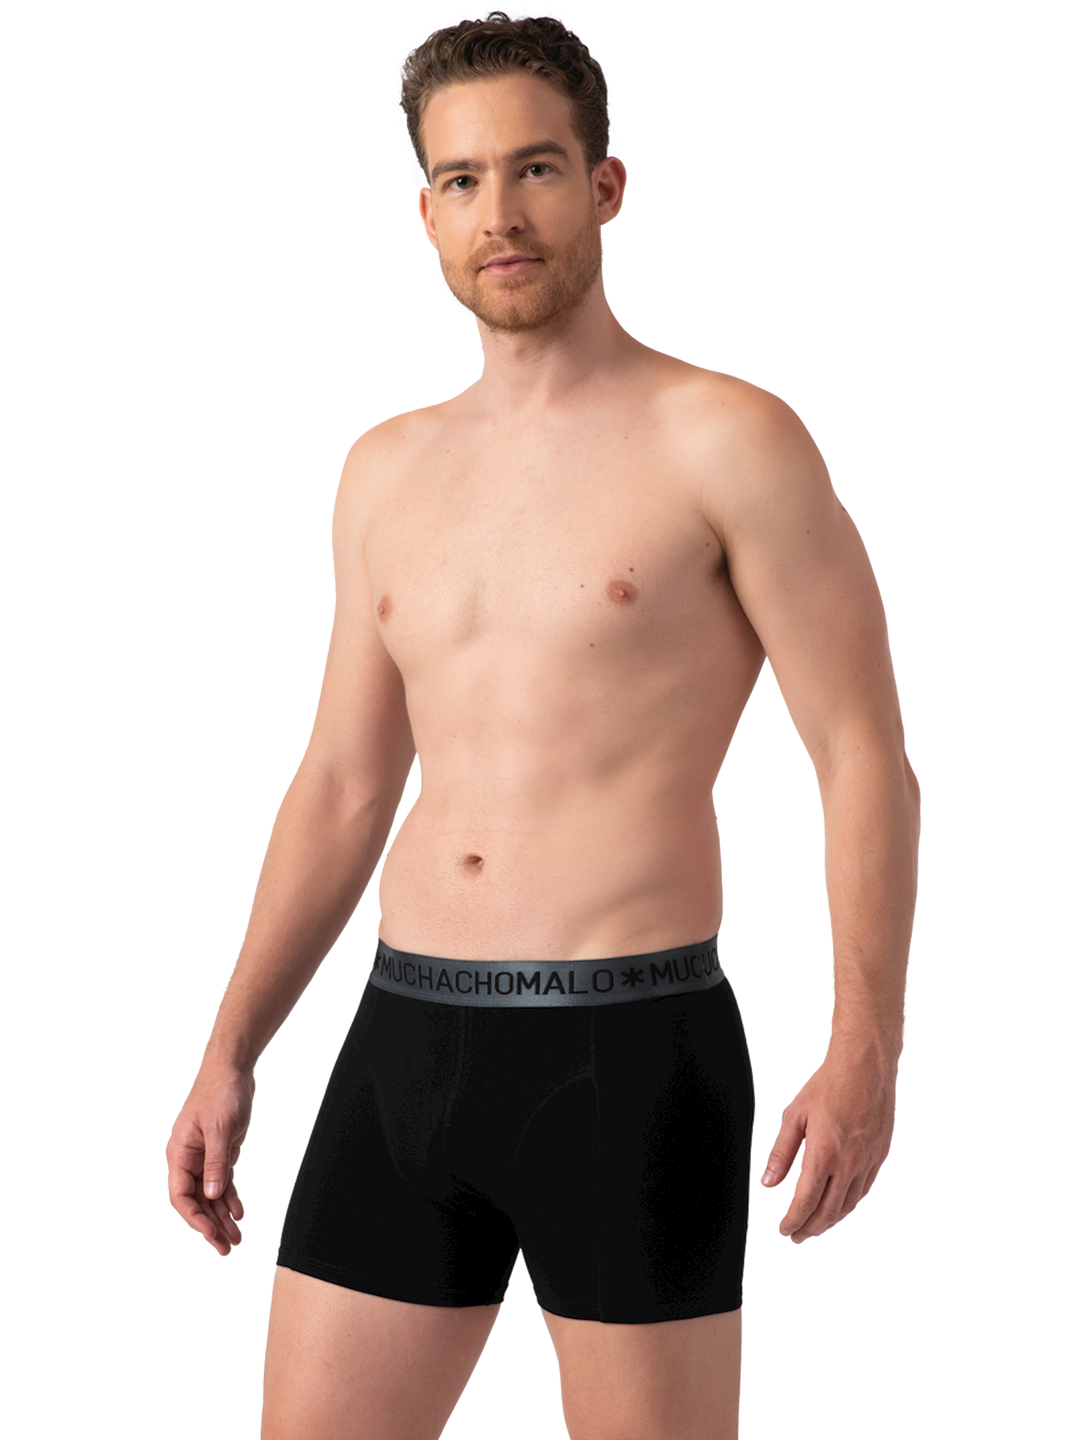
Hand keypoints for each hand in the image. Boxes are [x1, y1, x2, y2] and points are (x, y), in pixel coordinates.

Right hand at [164, 1066, 256, 1258]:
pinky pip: (222, 1182)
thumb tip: (212, 1194)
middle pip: (197, 1202)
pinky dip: (231, 1199)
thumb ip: (215, 1163)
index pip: (182, 1197)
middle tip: (226, 1250)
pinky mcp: (220, 1153)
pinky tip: (239, 1215)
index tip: (211, 1234)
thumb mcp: (220, 1129)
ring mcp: (204, 1157)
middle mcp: (188, 1160)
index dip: (195, 1218)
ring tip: (236, 1241)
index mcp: (179, 1155)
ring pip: (211, 1196)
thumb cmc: (220, 1092)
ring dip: (222, 1218)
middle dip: (211, 1227)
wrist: (231, 1068)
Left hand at [757, 1048, 898, 1244]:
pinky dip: (848, 1205)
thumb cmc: (828, 1086)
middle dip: (809, 1228)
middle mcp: (849, 1164)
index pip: (805, 1202)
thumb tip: (768, 1183)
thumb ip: (781, 1153)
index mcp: (824, 1155)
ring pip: (848, 1205)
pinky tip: (839, 1207)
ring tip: (815, 1228)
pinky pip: (863, 1190)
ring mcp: (867, 1162)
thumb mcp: (794, 1116)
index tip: (784, 1230)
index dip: (793, 1221)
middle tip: (796, 1237)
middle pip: (828, 1211)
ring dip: (829, 1222)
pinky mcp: (880, 1156)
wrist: (866, 1067)